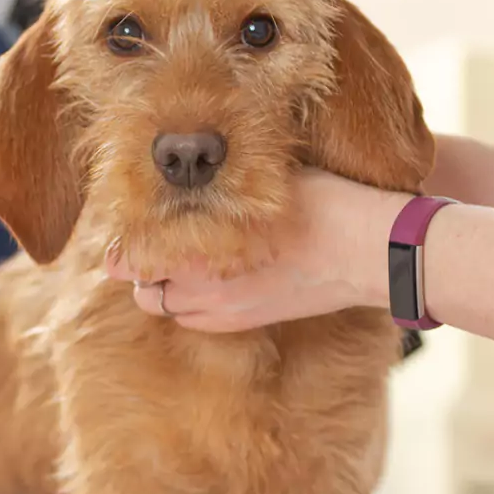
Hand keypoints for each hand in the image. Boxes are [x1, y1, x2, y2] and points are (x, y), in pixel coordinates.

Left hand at [113, 168, 407, 332]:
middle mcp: (205, 288)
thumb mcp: (263, 179)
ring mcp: (227, 311)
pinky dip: (191, 307)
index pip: (135, 258)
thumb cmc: (323, 201)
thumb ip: (216, 186)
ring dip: (166, 291)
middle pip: (145, 292)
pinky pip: (199, 322)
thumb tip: (187, 170)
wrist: (373, 249)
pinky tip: (208, 282)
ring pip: (170, 310)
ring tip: (179, 263)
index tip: (121, 237)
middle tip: (150, 248)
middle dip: (142, 272)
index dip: (123, 248)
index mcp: (201, 250)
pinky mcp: (248, 321)